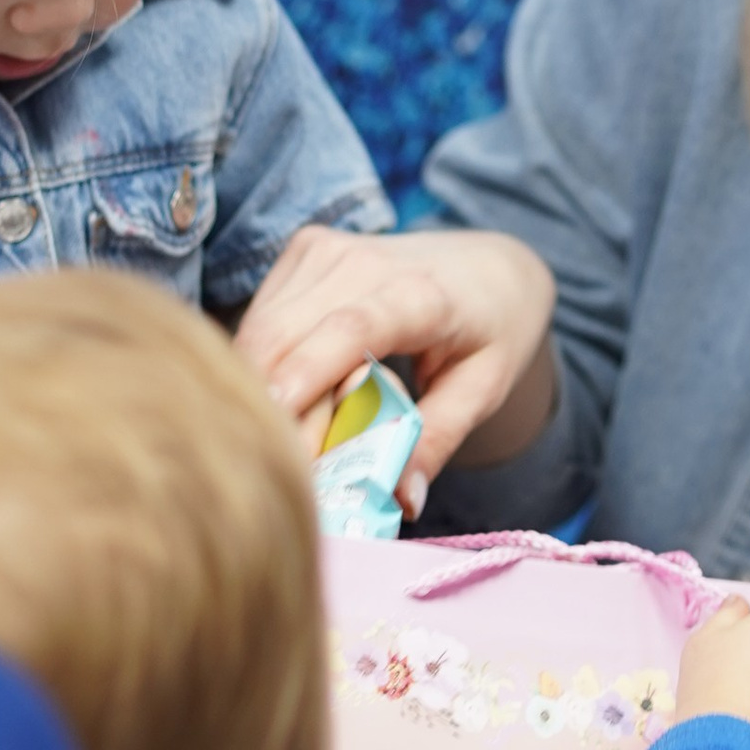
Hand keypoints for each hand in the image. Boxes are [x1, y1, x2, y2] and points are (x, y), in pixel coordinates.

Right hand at [233, 224, 557, 512]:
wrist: (486, 266)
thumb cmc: (489, 331)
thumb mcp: (484, 390)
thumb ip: (437, 441)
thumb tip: (401, 500)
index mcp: (422, 294)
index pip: (351, 329)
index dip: (308, 371)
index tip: (273, 415)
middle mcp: (364, 260)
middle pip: (286, 333)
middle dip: (271, 404)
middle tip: (283, 470)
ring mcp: (327, 248)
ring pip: (261, 328)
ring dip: (261, 389)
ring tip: (293, 438)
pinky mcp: (303, 249)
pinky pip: (260, 318)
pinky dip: (263, 365)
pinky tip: (290, 395)